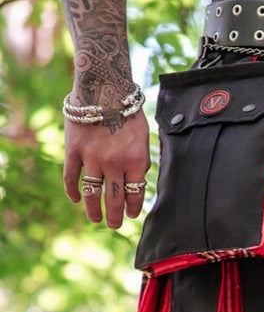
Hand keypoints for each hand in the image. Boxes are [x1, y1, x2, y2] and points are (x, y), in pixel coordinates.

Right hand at [63, 109, 150, 229]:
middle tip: (113, 224)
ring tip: (96, 218)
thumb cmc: (128, 110)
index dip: (133, 208)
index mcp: (136, 161)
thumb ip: (143, 159)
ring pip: (92, 193)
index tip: (130, 215)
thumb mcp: (145, 135)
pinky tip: (75, 199)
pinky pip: (71, 178)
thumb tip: (141, 181)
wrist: (103, 86)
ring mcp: (92, 158)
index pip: (135, 194)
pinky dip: (72, 191)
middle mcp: (114, 164)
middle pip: (114, 199)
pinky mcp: (73, 151)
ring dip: (93, 210)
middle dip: (115, 216)